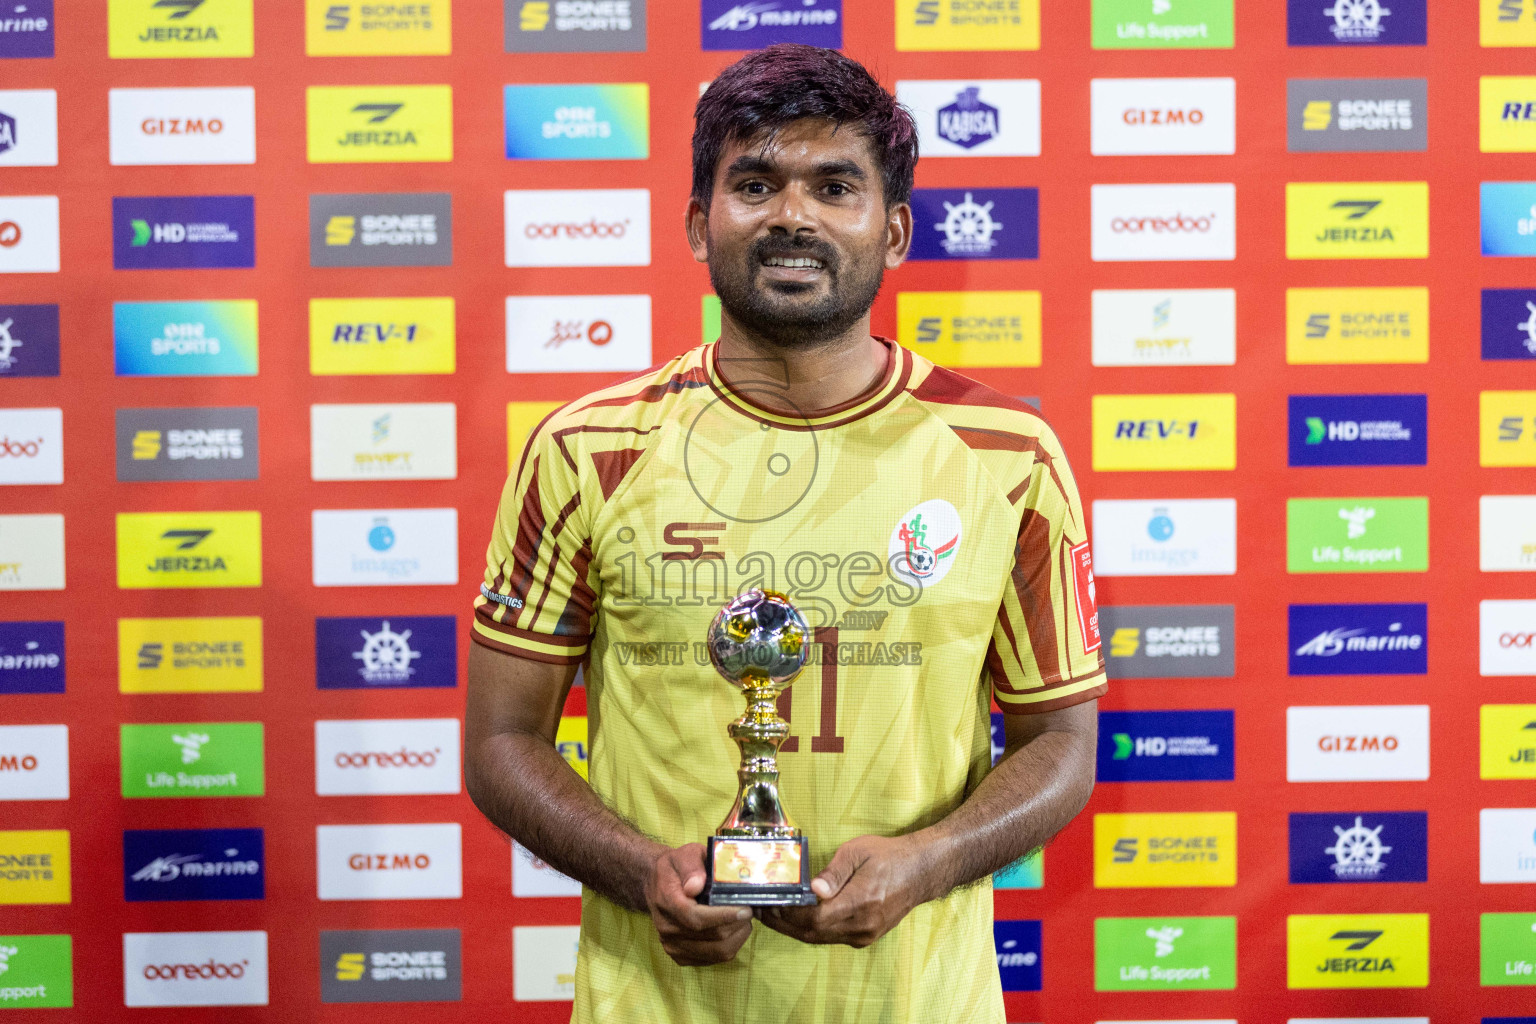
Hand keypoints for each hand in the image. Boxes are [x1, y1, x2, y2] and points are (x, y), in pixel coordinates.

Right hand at [644, 843, 754, 966]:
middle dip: (737, 925)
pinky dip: (729, 947)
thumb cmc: (676, 867)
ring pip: (716, 953)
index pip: (697, 918)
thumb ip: (691, 867)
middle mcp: (667, 928)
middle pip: (712, 937)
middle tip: (750, 910)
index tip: (745, 909)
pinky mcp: (679, 956)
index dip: (725, 916)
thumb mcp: (684, 855)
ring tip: (743, 920)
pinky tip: (731, 931)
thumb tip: (697, 885)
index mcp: (667, 901)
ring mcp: (672, 945)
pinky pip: (712, 960)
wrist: (657, 884)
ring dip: (737, 938)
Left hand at [758, 834, 939, 947]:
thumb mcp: (858, 852)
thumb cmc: (889, 856)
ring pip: (819, 938)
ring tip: (771, 914)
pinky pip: (830, 937)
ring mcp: (864, 935)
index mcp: (861, 902)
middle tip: (760, 910)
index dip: (788, 914)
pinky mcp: (865, 937)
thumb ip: (834, 872)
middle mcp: (862, 926)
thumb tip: (813, 890)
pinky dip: (809, 930)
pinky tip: (796, 918)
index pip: (814, 918)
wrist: (921, 871)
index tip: (768, 902)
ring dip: (793, 929)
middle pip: (812, 933)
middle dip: (782, 923)